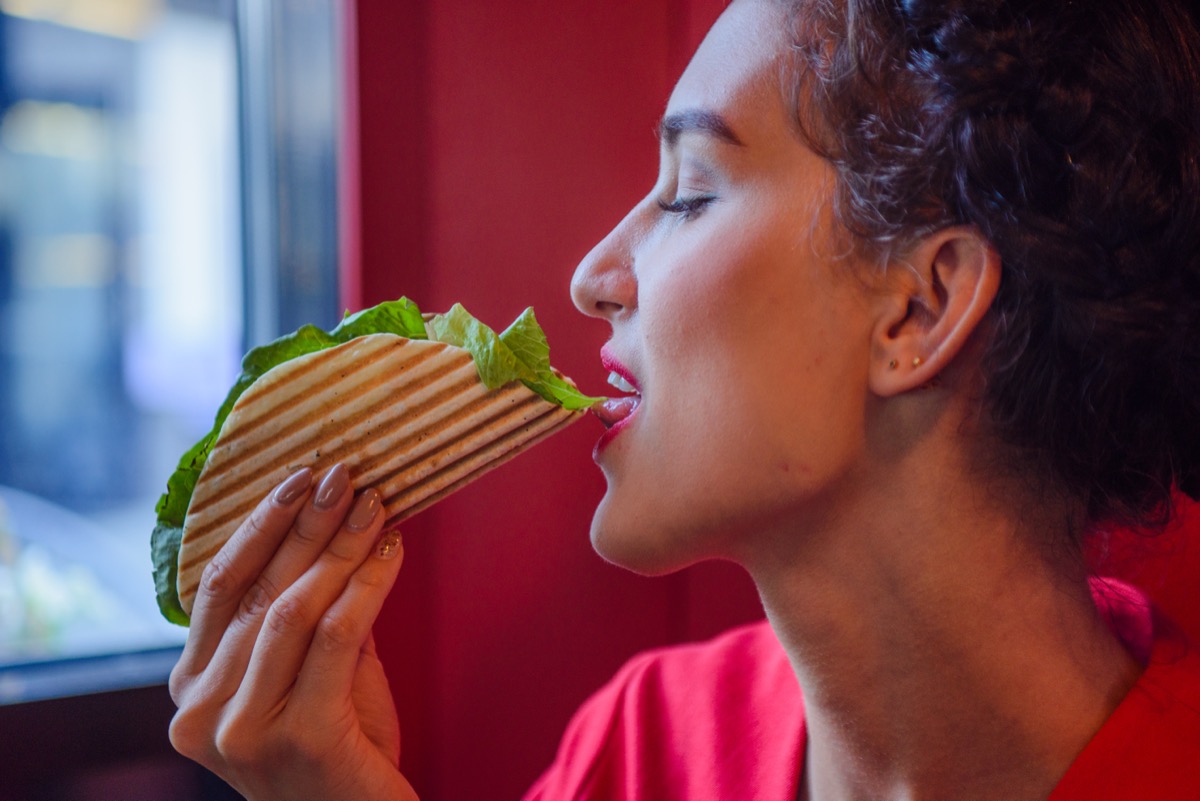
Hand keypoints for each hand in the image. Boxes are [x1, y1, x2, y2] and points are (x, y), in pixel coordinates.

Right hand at [168, 464, 417, 800]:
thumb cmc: (342, 750)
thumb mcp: (314, 672)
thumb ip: (313, 612)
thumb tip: (340, 524)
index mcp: (192, 688)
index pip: (218, 585)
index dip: (258, 524)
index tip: (299, 475)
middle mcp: (202, 711)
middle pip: (258, 590)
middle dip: (307, 525)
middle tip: (346, 474)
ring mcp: (244, 730)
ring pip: (293, 609)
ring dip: (341, 548)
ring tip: (375, 507)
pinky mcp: (300, 739)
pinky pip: (338, 638)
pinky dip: (367, 586)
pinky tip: (391, 554)